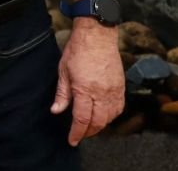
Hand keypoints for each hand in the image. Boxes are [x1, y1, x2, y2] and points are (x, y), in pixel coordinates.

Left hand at [50, 21, 123, 144]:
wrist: (98, 36)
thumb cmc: (77, 51)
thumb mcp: (63, 71)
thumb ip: (62, 93)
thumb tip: (56, 110)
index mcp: (85, 90)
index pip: (82, 119)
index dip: (77, 133)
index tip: (72, 140)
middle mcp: (102, 93)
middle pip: (98, 122)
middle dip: (88, 132)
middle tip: (79, 135)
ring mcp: (114, 91)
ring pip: (110, 117)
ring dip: (100, 125)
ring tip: (90, 127)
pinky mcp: (121, 87)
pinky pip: (119, 108)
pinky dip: (111, 116)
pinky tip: (104, 116)